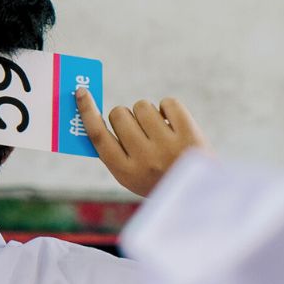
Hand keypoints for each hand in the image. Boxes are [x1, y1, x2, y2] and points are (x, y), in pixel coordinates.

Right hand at [77, 90, 207, 196]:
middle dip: (126, 117)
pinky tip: (174, 124)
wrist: (202, 192)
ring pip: (142, 106)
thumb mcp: (130, 175)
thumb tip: (90, 113)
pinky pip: (168, 103)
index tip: (81, 92)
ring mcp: (169, 147)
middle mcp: (145, 159)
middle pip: (119, 114)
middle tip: (140, 131)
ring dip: (148, 113)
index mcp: (125, 172)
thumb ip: (111, 150)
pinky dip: (168, 108)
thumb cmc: (158, 178)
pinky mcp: (190, 135)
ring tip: (160, 131)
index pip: (98, 135)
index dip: (87, 111)